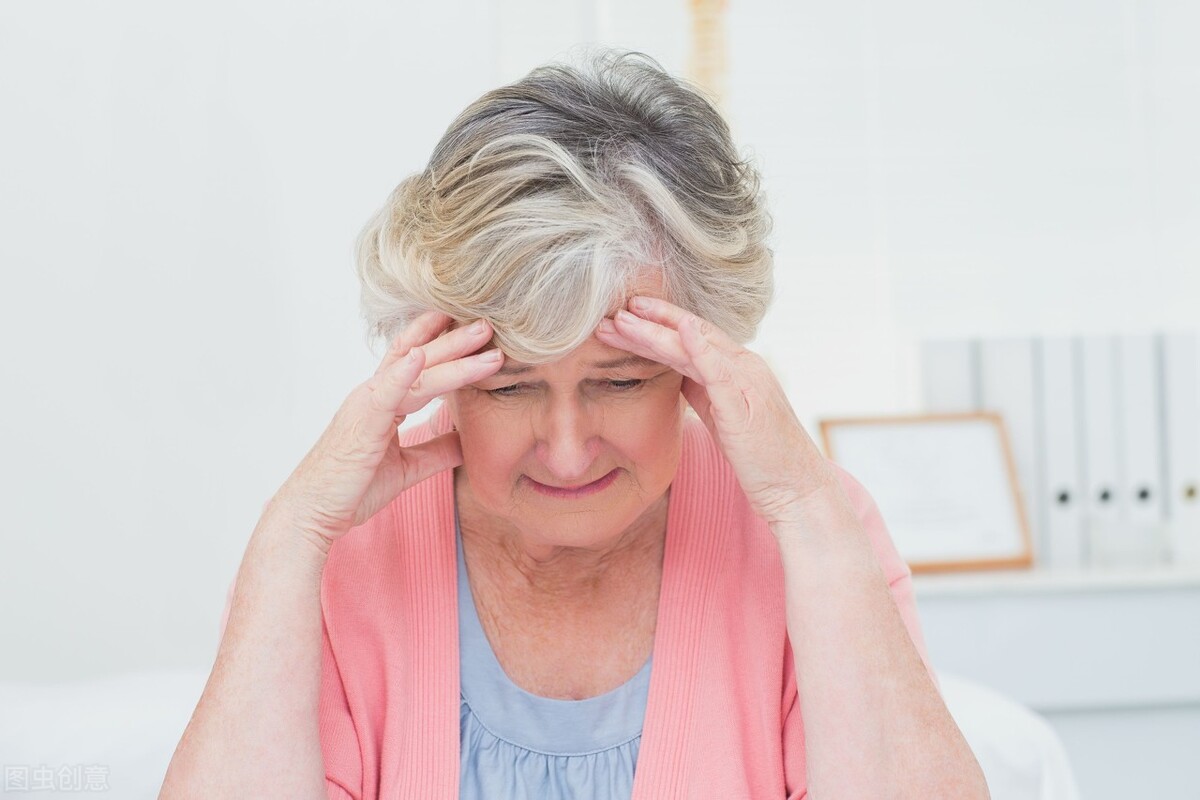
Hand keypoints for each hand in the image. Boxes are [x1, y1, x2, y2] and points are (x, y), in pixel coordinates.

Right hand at [270, 311, 503, 549]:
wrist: (313, 512)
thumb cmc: (351, 490)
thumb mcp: (406, 468)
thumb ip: (435, 451)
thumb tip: (465, 441)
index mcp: (382, 402)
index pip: (414, 361)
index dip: (439, 340)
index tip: (469, 325)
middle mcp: (374, 395)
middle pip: (421, 357)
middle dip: (456, 339)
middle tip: (488, 323)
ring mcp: (367, 405)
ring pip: (416, 372)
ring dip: (452, 353)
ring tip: (482, 337)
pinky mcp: (362, 423)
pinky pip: (386, 393)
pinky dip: (403, 373)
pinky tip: (421, 356)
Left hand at [595, 296, 838, 528]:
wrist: (796, 489)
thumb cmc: (761, 460)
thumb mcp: (724, 418)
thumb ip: (703, 392)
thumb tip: (678, 376)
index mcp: (737, 370)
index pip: (693, 339)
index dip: (658, 326)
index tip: (625, 316)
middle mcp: (745, 367)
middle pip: (690, 335)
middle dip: (650, 321)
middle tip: (614, 309)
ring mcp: (747, 382)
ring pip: (696, 346)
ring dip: (657, 330)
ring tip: (623, 318)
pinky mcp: (746, 403)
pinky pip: (720, 369)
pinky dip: (700, 347)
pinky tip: (680, 330)